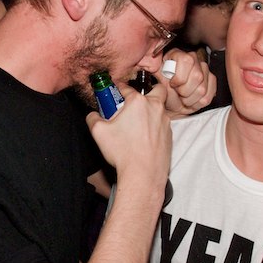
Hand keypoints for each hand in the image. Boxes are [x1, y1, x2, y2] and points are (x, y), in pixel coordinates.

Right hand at [86, 84, 170, 207]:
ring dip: (149, 112)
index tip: (114, 92)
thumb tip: (93, 115)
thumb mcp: (98, 132)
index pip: (127, 88)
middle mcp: (155, 108)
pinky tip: (143, 138)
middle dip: (147, 90)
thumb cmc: (123, 152)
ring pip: (158, 109)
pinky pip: (161, 125)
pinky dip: (154, 127)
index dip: (118, 88)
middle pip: (155, 90)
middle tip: (134, 103)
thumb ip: (93, 118)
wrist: (143, 174)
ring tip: (135, 125)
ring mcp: (165, 122)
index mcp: (138, 102)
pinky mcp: (169, 135)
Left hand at [154, 49, 215, 116]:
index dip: (179, 77)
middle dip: (184, 90)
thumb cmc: (165, 91)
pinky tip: (191, 99)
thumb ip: (153, 70)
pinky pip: (208, 96)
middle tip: (178, 92)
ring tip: (183, 97)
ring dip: (190, 99)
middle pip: (197, 76)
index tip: (172, 84)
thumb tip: (150, 63)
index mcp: (178, 54)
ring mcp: (204, 69)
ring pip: (202, 89)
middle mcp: (193, 59)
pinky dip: (197, 103)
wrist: (172, 104)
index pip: (186, 61)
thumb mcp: (157, 80)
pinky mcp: (212, 80)